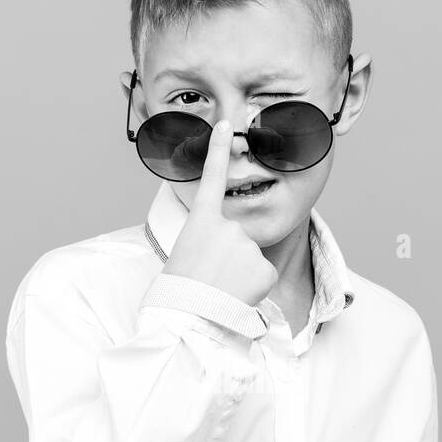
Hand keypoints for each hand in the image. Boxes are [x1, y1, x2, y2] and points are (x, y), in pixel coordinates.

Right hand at [162, 120, 278, 307]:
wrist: (187, 317)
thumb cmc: (177, 292)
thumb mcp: (184, 255)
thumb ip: (207, 243)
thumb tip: (226, 255)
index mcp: (201, 221)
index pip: (211, 177)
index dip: (218, 149)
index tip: (226, 125)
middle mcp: (227, 226)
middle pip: (236, 238)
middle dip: (229, 257)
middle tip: (210, 278)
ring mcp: (247, 244)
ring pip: (250, 258)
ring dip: (240, 274)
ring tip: (220, 289)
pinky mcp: (263, 266)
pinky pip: (262, 276)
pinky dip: (253, 288)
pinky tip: (237, 296)